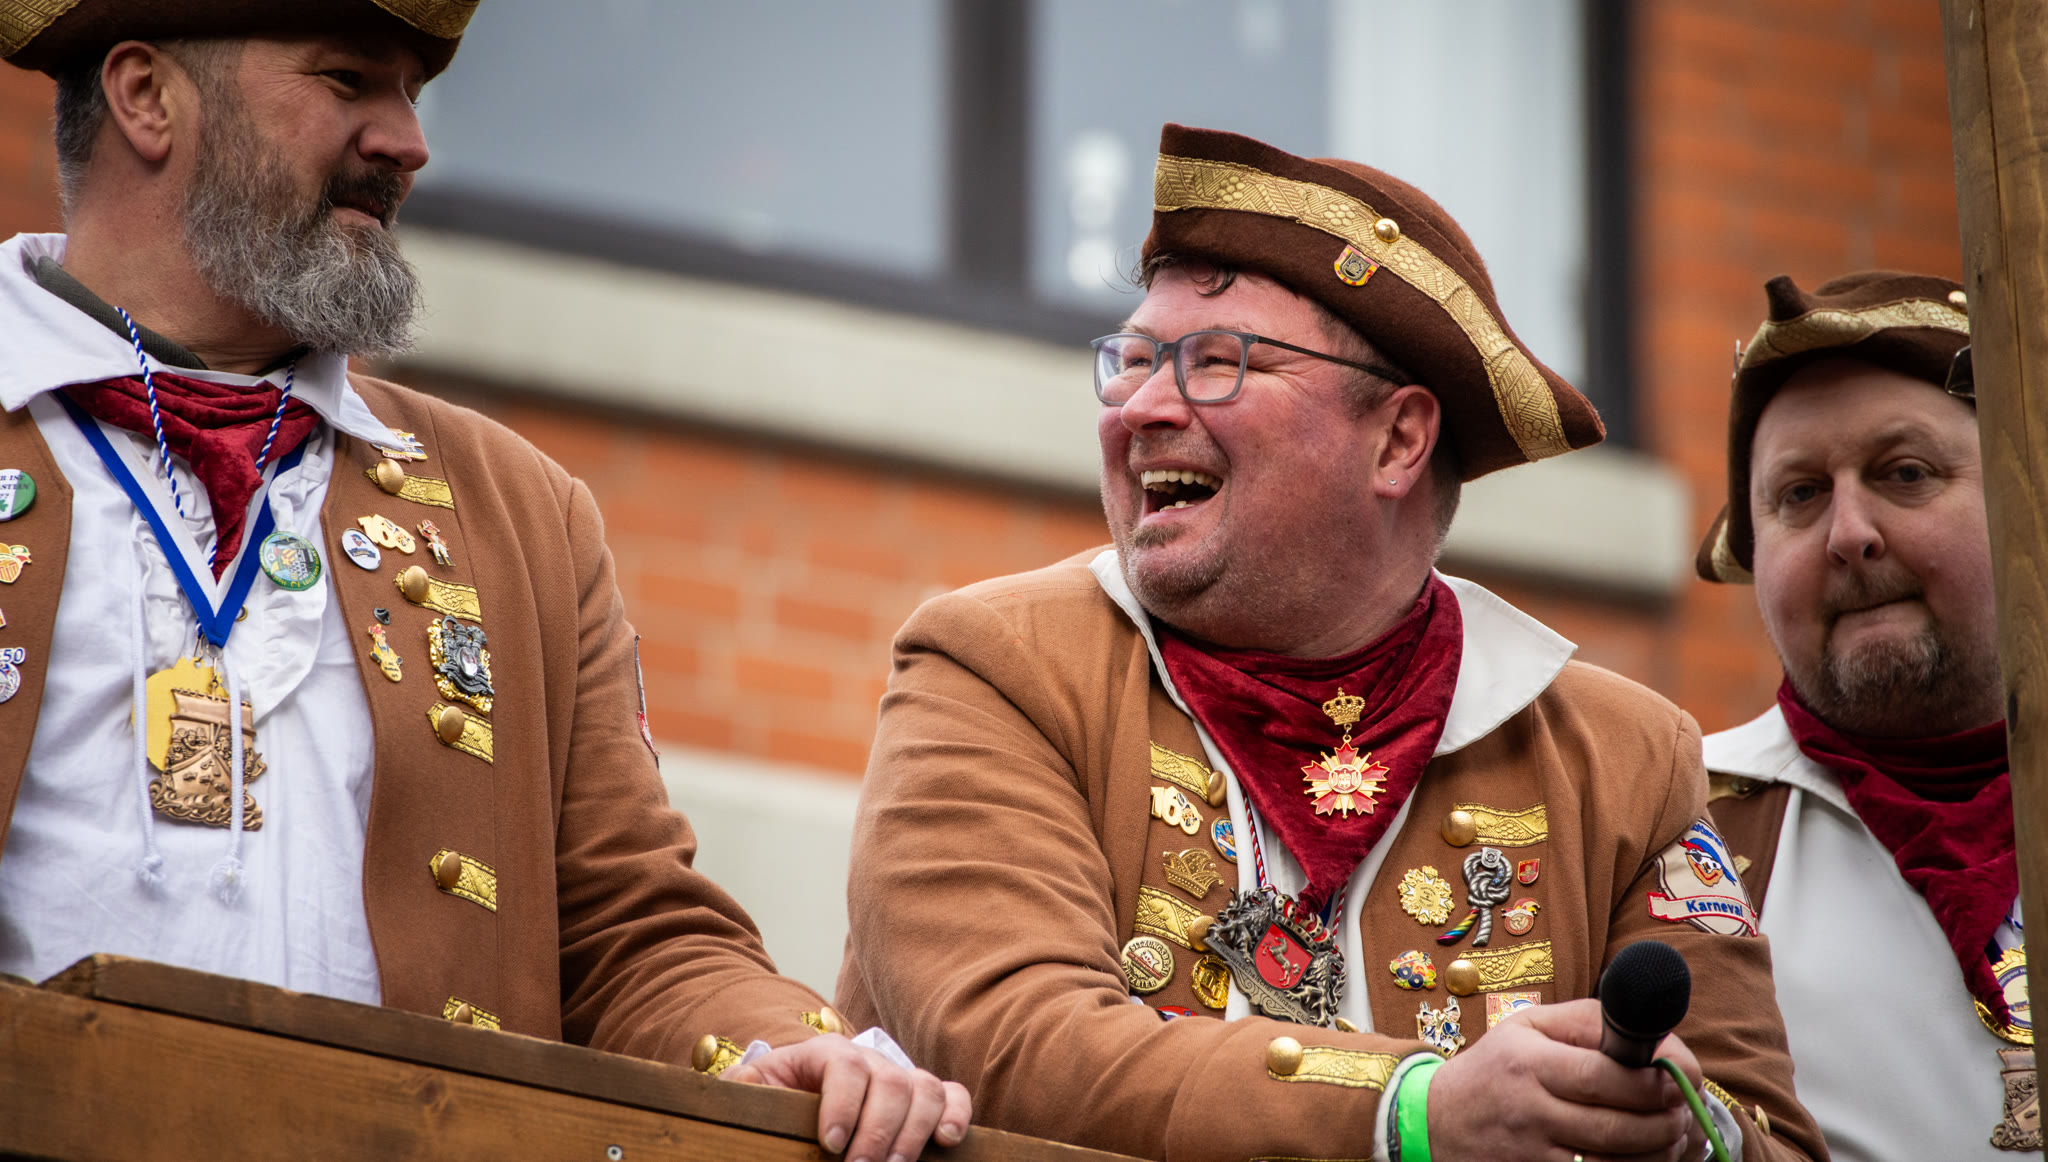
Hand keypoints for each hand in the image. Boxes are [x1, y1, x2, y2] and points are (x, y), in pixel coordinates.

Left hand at [721, 1033, 971, 1161]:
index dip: (843, 1105)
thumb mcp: (756, 1090)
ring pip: (925, 1090)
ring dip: (914, 1132)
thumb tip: (736, 1085)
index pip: (845, 1067)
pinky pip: (953, 1095)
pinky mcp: (924, 1096)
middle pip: (891, 1082)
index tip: (831, 1145)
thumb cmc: (780, 1098)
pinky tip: (946, 1141)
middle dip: (878, 1131)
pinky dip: (957, 1115)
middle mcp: (871, 1060)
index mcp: (826, 1053)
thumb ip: (744, 1088)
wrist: (804, 1095)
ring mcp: (902, 1076)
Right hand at [1424, 998, 1707, 1161]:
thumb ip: (1588, 1022)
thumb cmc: (1496, 1068)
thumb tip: (1653, 1034)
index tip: (1681, 1078)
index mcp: (1529, 1063)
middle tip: (1686, 1111)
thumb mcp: (1529, 1027)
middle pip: (1618, 1127)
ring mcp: (1531, 1155)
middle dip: (1667, 1122)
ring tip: (1673, 1137)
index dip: (1655, 1081)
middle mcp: (1529, 1112)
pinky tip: (1644, 1159)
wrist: (1435, 1121)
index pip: (1604, 1076)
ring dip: (1657, 1154)